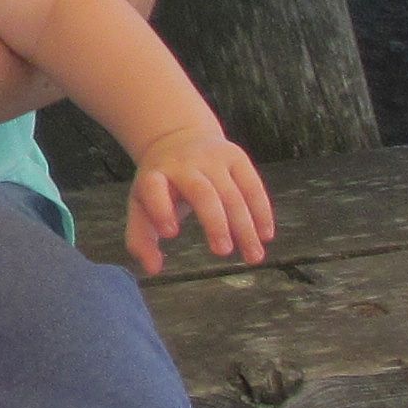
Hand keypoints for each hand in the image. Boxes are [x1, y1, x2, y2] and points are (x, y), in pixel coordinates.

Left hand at [127, 131, 274, 274]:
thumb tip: (152, 269)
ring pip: (232, 193)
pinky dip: (261, 211)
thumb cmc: (162, 183)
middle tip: (222, 252)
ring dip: (245, 227)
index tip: (171, 233)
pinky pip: (252, 186)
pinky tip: (265, 235)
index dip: (161, 210)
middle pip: (202, 193)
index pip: (154, 190)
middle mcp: (183, 165)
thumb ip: (141, 238)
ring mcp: (212, 158)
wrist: (178, 138)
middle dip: (214, 223)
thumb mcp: (142, 204)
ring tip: (253, 256)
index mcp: (154, 176)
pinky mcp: (236, 157)